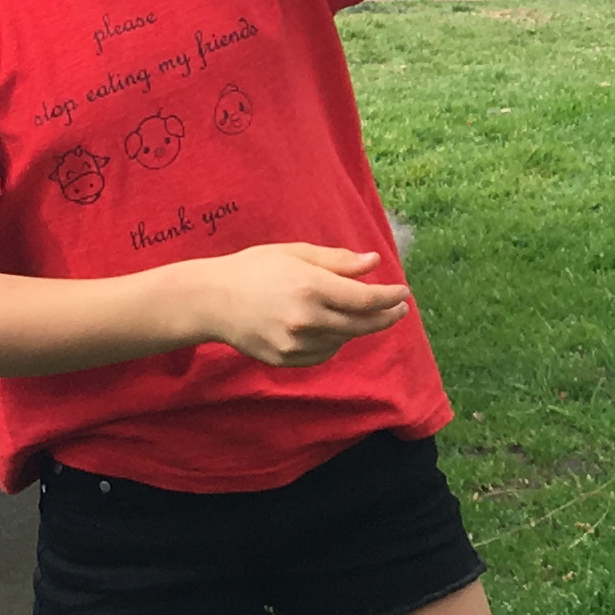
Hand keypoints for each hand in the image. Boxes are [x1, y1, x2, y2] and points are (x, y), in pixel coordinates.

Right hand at [200, 243, 408, 366]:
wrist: (211, 300)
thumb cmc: (254, 268)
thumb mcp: (296, 254)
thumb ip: (338, 261)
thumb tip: (374, 263)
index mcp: (311, 287)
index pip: (366, 300)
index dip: (390, 298)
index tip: (403, 293)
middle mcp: (306, 319)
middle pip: (361, 325)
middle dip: (385, 317)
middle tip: (399, 309)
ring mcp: (295, 344)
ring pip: (344, 340)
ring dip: (358, 327)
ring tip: (361, 313)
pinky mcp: (286, 360)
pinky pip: (324, 353)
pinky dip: (335, 341)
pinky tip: (332, 328)